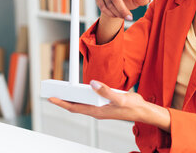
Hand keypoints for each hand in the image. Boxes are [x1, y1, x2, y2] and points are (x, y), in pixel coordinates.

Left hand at [48, 80, 170, 131]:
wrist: (143, 111)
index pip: (75, 108)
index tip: (52, 98)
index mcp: (98, 111)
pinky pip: (89, 100)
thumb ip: (106, 91)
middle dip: (63, 101)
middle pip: (75, 106)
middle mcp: (97, 111)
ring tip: (62, 91)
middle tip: (52, 94)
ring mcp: (100, 108)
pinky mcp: (105, 103)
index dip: (62, 103)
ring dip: (72, 98)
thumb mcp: (120, 98)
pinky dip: (82, 96)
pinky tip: (80, 90)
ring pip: (82, 104)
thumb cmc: (133, 107)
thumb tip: (92, 83)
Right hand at [96, 0, 149, 20]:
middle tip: (129, 18)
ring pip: (106, 4)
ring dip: (115, 13)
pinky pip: (101, 6)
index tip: (129, 15)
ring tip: (123, 16)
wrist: (120, 3)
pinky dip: (109, 13)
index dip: (122, 6)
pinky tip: (115, 15)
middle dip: (120, 11)